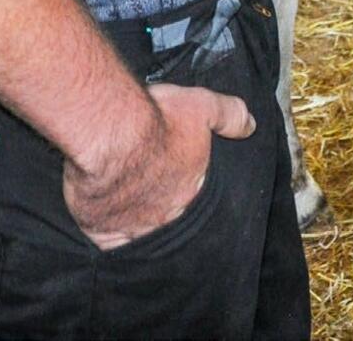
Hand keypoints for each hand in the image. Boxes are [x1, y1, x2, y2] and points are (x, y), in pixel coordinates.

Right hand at [62, 83, 254, 249]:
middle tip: (159, 193)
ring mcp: (133, 226)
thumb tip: (251, 127)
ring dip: (143, 224)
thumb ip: (229, 116)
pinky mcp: (101, 231)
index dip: (192, 186)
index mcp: (191, 189)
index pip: (199, 196)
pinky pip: (111, 245)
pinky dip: (113, 240)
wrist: (108, 134)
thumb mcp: (202, 105)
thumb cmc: (155, 119)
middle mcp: (165, 215)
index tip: (183, 177)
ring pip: (143, 233)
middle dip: (169, 208)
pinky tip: (112, 233)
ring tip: (138, 213)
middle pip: (172, 217)